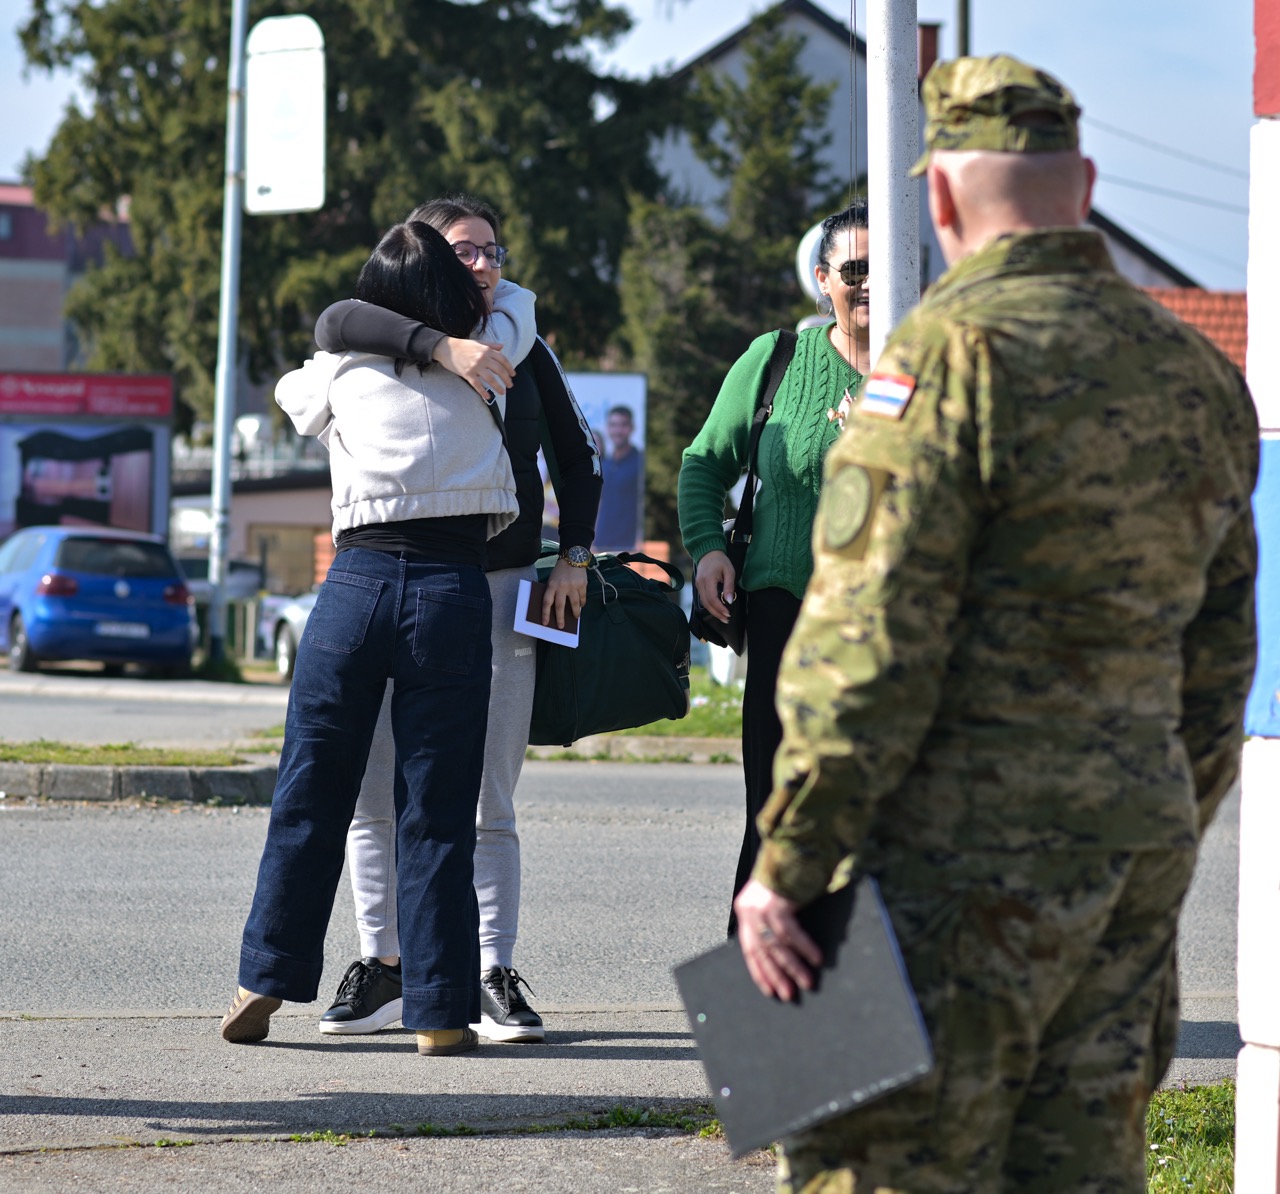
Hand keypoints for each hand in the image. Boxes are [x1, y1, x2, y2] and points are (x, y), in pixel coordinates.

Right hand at [432, 338, 515, 397]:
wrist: (447, 348)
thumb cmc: (463, 345)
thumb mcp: (478, 343)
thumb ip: (491, 345)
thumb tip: (502, 346)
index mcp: (487, 350)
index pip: (503, 360)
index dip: (510, 368)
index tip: (513, 375)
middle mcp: (483, 358)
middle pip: (499, 371)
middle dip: (506, 379)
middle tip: (510, 385)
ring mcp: (475, 367)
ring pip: (491, 379)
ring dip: (498, 387)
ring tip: (502, 392)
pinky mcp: (468, 374)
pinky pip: (478, 385)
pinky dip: (483, 392)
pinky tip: (488, 396)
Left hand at [543, 559, 586, 629]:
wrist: (573, 558)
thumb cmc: (560, 571)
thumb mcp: (552, 579)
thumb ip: (553, 591)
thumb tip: (555, 607)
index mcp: (552, 585)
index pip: (547, 602)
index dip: (545, 613)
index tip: (545, 623)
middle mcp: (562, 586)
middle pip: (560, 606)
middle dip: (560, 618)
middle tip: (561, 626)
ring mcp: (573, 586)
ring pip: (574, 604)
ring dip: (575, 612)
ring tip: (575, 617)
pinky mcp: (583, 585)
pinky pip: (583, 597)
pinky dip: (582, 603)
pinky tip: (581, 605)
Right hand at [694, 549, 735, 622]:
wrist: (708, 552)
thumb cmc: (721, 561)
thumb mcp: (729, 571)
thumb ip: (729, 586)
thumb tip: (730, 601)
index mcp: (708, 579)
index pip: (712, 598)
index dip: (720, 608)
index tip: (728, 614)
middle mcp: (700, 583)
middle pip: (707, 603)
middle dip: (717, 613)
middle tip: (726, 619)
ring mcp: (698, 585)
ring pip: (704, 603)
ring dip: (713, 612)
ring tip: (723, 617)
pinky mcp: (698, 586)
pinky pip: (703, 599)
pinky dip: (710, 606)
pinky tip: (717, 610)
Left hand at [734, 879, 822, 1001]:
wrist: (794, 843)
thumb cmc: (788, 873)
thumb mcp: (773, 898)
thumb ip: (771, 920)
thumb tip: (783, 950)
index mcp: (745, 910)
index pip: (749, 949)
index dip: (760, 971)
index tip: (770, 991)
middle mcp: (749, 909)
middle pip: (762, 950)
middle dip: (777, 975)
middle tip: (789, 995)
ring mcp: (761, 906)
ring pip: (776, 945)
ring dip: (793, 966)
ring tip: (807, 982)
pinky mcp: (777, 902)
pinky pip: (791, 932)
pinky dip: (804, 947)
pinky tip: (816, 958)